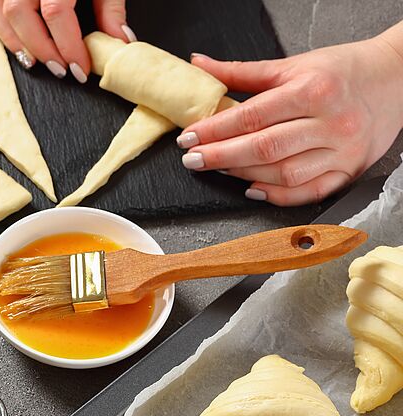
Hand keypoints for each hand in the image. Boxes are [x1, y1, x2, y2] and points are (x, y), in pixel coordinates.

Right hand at [0, 0, 135, 81]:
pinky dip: (0, 26)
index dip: (68, 45)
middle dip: (42, 49)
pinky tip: (18, 42)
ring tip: (36, 62)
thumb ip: (111, 5)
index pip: (56, 12)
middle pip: (22, 14)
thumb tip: (118, 41)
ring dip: (17, 42)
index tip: (80, 68)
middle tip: (62, 69)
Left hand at [179, 28, 402, 205]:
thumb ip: (243, 72)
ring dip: (244, 175)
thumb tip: (200, 66)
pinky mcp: (350, 170)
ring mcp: (342, 150)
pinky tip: (253, 189)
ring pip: (283, 173)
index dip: (214, 130)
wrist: (397, 77)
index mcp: (313, 90)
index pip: (252, 116)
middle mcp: (330, 122)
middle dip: (221, 156)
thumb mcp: (293, 64)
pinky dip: (277, 195)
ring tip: (220, 169)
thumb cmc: (342, 70)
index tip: (189, 138)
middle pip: (264, 148)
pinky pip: (309, 192)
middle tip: (193, 160)